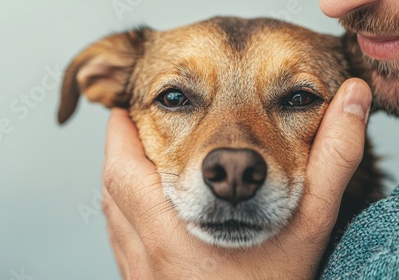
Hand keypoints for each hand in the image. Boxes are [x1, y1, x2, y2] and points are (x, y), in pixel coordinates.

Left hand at [102, 78, 371, 278]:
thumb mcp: (309, 225)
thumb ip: (331, 162)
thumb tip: (352, 100)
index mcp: (171, 237)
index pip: (124, 171)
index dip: (124, 132)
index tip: (132, 107)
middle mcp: (144, 254)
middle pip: (110, 187)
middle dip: (119, 148)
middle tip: (134, 123)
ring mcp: (138, 272)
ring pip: (111, 211)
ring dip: (120, 177)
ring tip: (139, 153)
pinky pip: (118, 235)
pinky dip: (123, 208)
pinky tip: (146, 203)